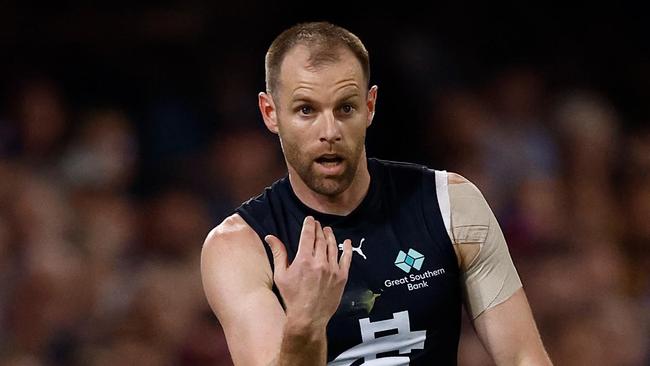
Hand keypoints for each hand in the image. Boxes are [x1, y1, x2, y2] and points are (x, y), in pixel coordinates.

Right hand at [265, 216, 351, 330]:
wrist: (308, 317)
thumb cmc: (292, 297)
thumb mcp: (281, 275)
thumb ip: (278, 253)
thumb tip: (270, 237)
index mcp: (304, 260)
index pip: (308, 235)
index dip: (309, 225)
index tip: (310, 219)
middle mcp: (320, 262)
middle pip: (321, 239)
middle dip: (319, 229)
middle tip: (318, 224)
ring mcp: (332, 269)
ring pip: (333, 247)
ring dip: (330, 236)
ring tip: (328, 230)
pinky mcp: (342, 277)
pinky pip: (346, 259)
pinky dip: (347, 249)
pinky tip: (347, 242)